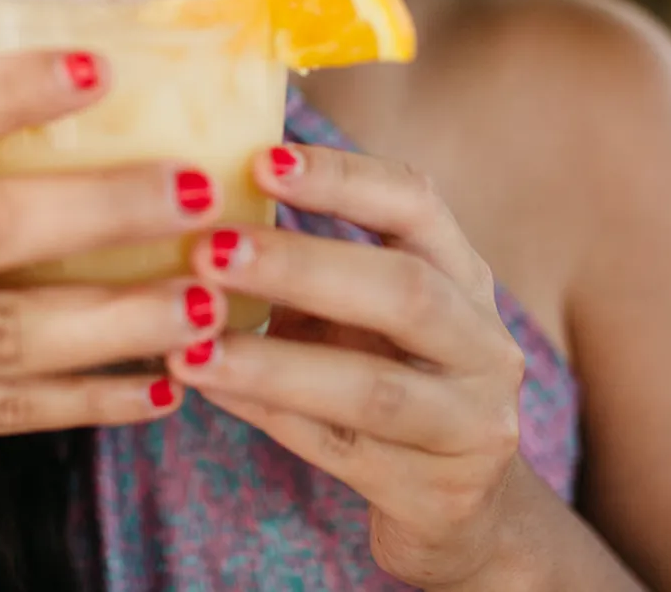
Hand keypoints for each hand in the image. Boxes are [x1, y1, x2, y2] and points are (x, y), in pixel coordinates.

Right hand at [0, 50, 227, 505]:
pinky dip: (92, 400)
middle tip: (198, 192)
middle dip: (103, 208)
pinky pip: (7, 412)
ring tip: (205, 301)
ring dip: (120, 318)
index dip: (12, 90)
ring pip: (8, 334)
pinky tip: (162, 385)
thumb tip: (101, 110)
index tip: (103, 69)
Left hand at [167, 144, 526, 589]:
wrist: (457, 511)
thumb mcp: (363, 314)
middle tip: (208, 251)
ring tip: (187, 349)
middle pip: (406, 291)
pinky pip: (340, 450)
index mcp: (464, 277)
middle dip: (301, 267)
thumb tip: (189, 203)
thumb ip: (304, 264)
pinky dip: (267, 416)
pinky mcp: (437, 496)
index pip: (417, 203)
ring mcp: (470, 425)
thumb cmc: (384, 380)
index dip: (343, 178)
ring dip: (271, 364)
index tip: (260, 160)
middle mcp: (483, 344)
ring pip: (373, 388)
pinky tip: (207, 390)